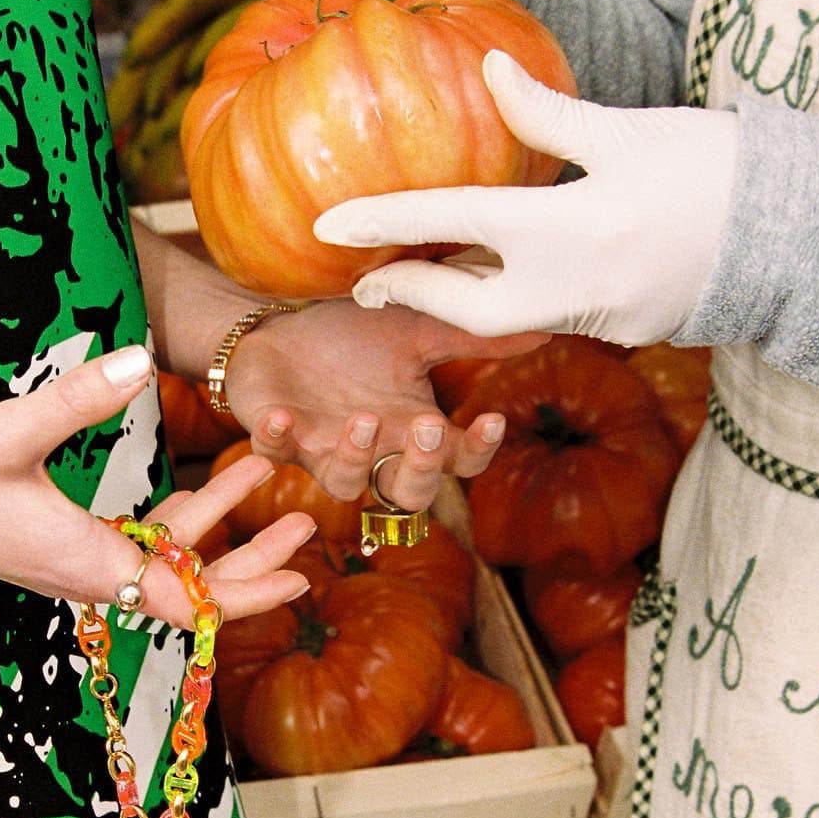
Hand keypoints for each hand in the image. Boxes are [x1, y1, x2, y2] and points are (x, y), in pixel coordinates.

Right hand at [0, 347, 312, 624]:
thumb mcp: (10, 431)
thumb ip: (79, 399)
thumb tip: (138, 363)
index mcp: (85, 561)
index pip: (184, 599)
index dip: (245, 593)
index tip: (299, 580)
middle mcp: (87, 570)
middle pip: (188, 584)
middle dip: (250, 561)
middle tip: (304, 528)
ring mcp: (75, 558)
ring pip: (166, 556)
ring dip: (217, 525)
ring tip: (267, 483)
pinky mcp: (62, 540)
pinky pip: (137, 538)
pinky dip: (178, 516)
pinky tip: (206, 478)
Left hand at [223, 297, 543, 509]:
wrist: (279, 323)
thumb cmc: (352, 336)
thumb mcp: (417, 328)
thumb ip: (472, 336)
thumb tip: (544, 325)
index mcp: (413, 430)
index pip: (458, 461)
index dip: (477, 450)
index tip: (492, 419)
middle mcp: (374, 451)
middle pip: (408, 494)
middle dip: (420, 471)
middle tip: (426, 429)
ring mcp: (323, 450)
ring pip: (344, 485)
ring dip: (355, 457)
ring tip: (362, 420)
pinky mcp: (277, 438)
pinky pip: (274, 453)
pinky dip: (276, 438)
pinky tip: (282, 414)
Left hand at [315, 52, 739, 347]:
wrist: (788, 237)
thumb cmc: (709, 170)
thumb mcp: (626, 131)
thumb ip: (548, 114)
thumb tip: (486, 70)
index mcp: (561, 224)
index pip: (450, 221)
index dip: (383, 222)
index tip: (329, 228)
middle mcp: (565, 285)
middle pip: (461, 304)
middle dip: (412, 294)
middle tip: (368, 282)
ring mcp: (591, 317)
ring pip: (500, 319)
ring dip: (460, 298)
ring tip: (423, 276)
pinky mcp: (615, 331)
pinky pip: (545, 319)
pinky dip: (514, 300)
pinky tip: (499, 278)